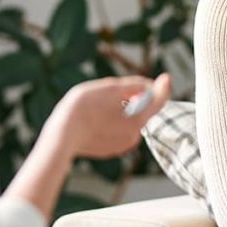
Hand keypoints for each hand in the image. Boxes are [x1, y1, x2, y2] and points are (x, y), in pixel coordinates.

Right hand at [54, 73, 170, 158]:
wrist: (61, 136)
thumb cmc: (84, 108)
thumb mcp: (109, 88)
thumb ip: (133, 85)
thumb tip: (148, 85)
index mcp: (138, 120)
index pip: (160, 101)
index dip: (163, 86)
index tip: (165, 76)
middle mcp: (134, 136)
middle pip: (143, 111)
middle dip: (135, 98)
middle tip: (115, 90)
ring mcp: (122, 145)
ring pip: (129, 120)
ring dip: (121, 109)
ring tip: (99, 104)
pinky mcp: (110, 149)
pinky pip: (117, 130)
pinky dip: (112, 121)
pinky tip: (95, 117)